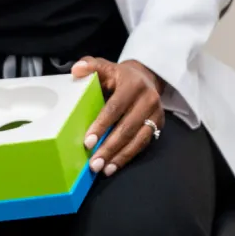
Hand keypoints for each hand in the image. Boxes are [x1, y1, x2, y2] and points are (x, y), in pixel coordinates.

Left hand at [77, 58, 164, 176]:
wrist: (146, 78)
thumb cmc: (119, 76)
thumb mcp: (106, 67)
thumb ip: (91, 66)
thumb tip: (76, 70)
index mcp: (133, 84)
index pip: (116, 107)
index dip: (102, 125)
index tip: (87, 142)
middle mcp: (148, 99)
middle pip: (127, 127)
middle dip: (109, 147)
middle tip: (93, 163)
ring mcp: (156, 113)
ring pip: (137, 139)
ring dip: (119, 157)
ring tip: (102, 169)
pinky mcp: (158, 124)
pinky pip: (143, 144)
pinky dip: (127, 157)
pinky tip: (113, 166)